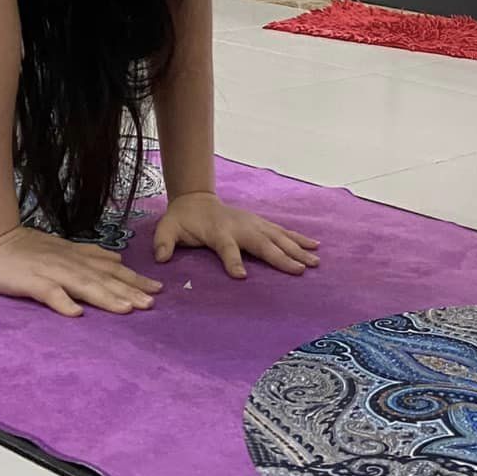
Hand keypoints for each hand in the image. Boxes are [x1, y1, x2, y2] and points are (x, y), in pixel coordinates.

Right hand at [0, 225, 163, 316]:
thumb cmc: (26, 248)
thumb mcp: (63, 248)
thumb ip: (89, 255)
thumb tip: (117, 260)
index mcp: (77, 257)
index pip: (111, 270)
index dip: (135, 280)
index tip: (158, 290)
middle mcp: (69, 263)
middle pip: (104, 279)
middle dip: (129, 291)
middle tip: (152, 304)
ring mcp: (51, 272)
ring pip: (83, 286)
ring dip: (106, 297)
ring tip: (127, 309)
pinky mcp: (31, 281)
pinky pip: (49, 293)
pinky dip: (63, 303)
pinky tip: (76, 315)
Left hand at [154, 193, 320, 279]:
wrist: (196, 199)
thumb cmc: (182, 220)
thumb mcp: (167, 229)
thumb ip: (164, 243)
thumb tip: (161, 258)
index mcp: (218, 232)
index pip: (227, 248)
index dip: (233, 261)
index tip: (241, 276)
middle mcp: (240, 227)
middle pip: (262, 244)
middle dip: (281, 257)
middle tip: (300, 270)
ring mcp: (253, 224)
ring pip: (278, 237)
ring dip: (297, 249)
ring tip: (315, 261)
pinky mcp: (260, 224)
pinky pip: (283, 232)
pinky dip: (299, 238)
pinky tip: (315, 246)